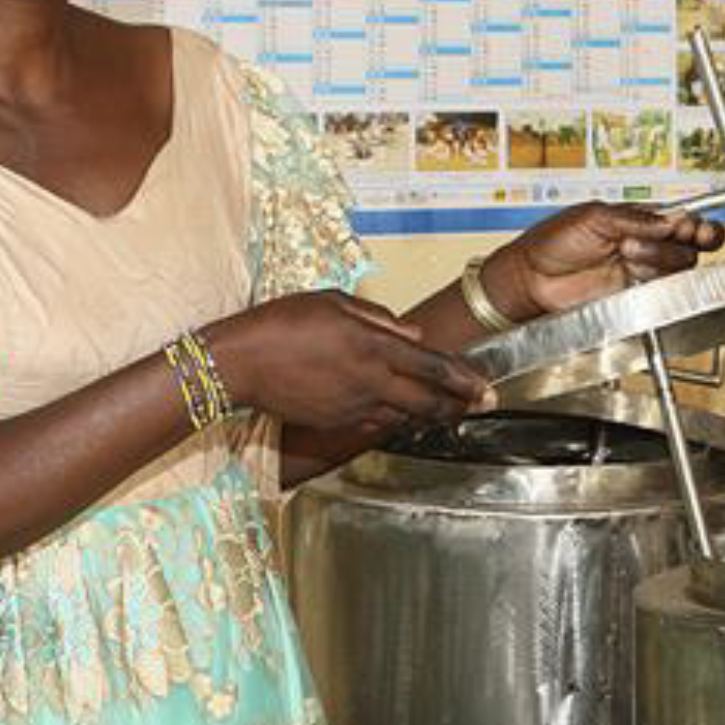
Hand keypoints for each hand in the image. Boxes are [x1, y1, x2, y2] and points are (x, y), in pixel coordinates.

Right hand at [206, 291, 493, 437]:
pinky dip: (392, 419)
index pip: (432, 366)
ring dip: (427, 414)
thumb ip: (379, 318)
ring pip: (403, 416)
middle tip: (481, 406)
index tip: (486, 388)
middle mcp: (369, 380)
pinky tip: (398, 413)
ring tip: (446, 411)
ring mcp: (352, 405)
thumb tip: (412, 333)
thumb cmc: (281, 322)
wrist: (237, 363)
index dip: (465, 380)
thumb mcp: (333, 301)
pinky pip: (374, 422)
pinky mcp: (335, 421)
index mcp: (372, 345)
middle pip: (427, 401)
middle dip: (459, 406)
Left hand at [488, 203, 724, 318]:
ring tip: (627, 252)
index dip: (696, 224)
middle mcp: (646, 246)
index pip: (682, 221)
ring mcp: (641, 273)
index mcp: (639, 221)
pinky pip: (660, 292)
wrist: (531, 279)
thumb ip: (635, 219)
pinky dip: (655, 283)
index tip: (694, 227)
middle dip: (680, 241)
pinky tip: (636, 273)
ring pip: (677, 268)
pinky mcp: (634, 297)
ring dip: (659, 258)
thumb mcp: (594, 218)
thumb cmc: (552, 242)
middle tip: (674, 237)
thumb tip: (670, 219)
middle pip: (689, 246)